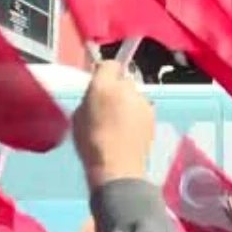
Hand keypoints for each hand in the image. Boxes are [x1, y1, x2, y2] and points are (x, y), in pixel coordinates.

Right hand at [73, 59, 154, 189]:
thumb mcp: (78, 117)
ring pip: (134, 94)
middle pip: (124, 80)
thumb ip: (90, 99)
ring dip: (128, 102)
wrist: (118, 168)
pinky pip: (142, 108)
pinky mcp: (153, 115)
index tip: (100, 82)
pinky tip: (131, 129)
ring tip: (120, 121)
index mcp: (104, 86)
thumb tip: (96, 95)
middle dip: (117, 88)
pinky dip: (137, 114)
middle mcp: (127, 89)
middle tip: (109, 105)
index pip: (109, 64)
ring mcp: (143, 102)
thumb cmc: (91, 144)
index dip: (105, 72)